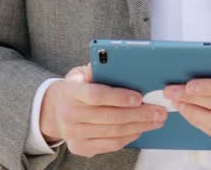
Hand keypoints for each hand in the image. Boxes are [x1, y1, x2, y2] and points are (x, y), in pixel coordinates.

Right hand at [40, 64, 167, 156]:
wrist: (52, 112)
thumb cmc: (73, 90)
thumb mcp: (78, 74)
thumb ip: (94, 69)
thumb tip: (116, 63)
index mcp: (71, 93)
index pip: (96, 96)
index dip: (119, 97)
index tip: (139, 97)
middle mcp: (71, 115)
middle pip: (110, 117)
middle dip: (140, 114)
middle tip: (158, 110)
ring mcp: (75, 134)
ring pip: (114, 132)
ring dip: (140, 126)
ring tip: (156, 120)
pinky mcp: (81, 147)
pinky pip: (110, 144)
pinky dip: (129, 137)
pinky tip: (141, 129)